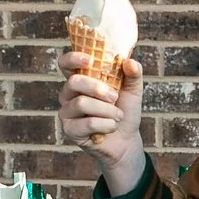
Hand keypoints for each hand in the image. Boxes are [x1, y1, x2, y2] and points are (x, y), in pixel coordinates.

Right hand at [58, 51, 146, 196]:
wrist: (126, 140)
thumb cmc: (125, 111)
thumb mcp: (133, 91)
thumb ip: (133, 74)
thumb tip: (129, 62)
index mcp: (81, 79)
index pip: (66, 64)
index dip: (72, 58)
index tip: (89, 59)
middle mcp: (68, 94)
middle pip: (74, 82)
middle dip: (98, 89)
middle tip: (114, 97)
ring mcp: (66, 112)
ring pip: (82, 103)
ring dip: (107, 111)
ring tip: (117, 116)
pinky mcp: (69, 130)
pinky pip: (87, 123)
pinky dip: (106, 125)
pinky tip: (111, 127)